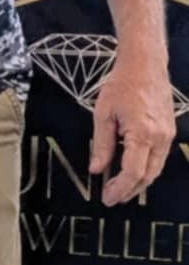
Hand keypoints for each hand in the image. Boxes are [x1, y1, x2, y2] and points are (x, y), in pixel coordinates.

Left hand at [91, 59, 173, 205]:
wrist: (144, 66)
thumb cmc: (122, 85)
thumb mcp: (103, 113)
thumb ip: (101, 144)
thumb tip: (96, 169)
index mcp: (143, 134)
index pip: (133, 172)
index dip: (120, 188)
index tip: (108, 197)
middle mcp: (160, 138)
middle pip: (147, 175)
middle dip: (130, 190)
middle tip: (112, 198)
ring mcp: (167, 135)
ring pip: (156, 169)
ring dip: (139, 182)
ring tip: (120, 189)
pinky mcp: (168, 131)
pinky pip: (159, 157)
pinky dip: (146, 168)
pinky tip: (132, 171)